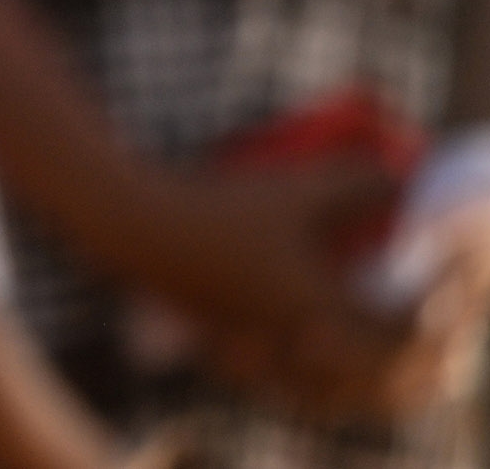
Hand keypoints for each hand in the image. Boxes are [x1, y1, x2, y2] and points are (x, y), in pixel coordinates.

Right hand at [129, 161, 486, 422]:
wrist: (133, 227)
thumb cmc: (216, 208)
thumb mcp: (295, 187)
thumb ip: (361, 181)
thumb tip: (406, 180)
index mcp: (323, 317)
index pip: (412, 335)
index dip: (443, 306)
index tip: (445, 267)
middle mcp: (300, 349)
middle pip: (390, 384)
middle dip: (427, 355)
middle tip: (436, 315)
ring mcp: (265, 358)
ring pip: (345, 399)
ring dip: (382, 381)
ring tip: (395, 349)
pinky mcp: (235, 355)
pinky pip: (300, 392)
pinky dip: (330, 387)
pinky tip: (329, 360)